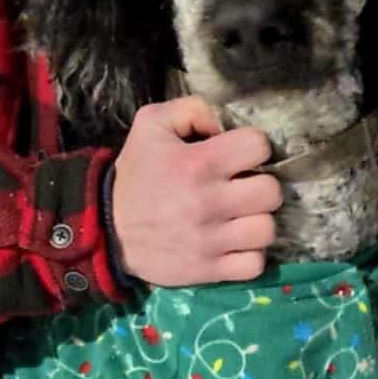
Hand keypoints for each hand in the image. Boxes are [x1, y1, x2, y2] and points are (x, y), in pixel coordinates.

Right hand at [111, 97, 283, 285]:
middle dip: (261, 186)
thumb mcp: (150, 124)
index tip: (241, 156)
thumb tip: (222, 124)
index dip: (254, 147)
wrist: (106, 228)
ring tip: (241, 218)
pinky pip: (254, 264)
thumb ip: (191, 109)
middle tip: (244, 189)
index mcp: (199, 163)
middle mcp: (209, 202)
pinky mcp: (208, 269)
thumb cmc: (135, 175)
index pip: (257, 146)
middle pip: (271, 192)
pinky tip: (237, 245)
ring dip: (258, 222)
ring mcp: (211, 240)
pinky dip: (250, 256)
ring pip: (267, 230)